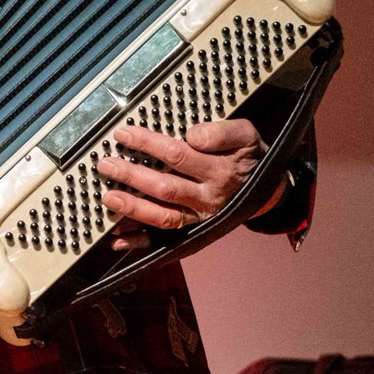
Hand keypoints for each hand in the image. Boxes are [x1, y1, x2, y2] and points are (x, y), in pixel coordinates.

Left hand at [97, 119, 266, 244]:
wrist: (268, 192)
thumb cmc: (249, 157)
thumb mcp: (245, 136)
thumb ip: (221, 132)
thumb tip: (192, 135)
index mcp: (219, 170)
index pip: (177, 155)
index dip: (148, 144)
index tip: (124, 133)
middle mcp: (208, 197)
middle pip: (164, 187)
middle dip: (131, 176)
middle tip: (105, 164)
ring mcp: (200, 217)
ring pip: (163, 216)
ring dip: (132, 209)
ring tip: (108, 198)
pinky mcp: (194, 231)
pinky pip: (165, 239)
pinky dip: (140, 241)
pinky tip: (117, 239)